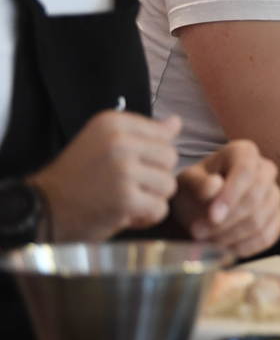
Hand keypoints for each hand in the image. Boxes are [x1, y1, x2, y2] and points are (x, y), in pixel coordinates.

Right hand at [29, 111, 180, 241]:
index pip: (164, 134)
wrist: (42, 209)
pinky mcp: (125, 199)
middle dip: (155, 176)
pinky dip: (146, 217)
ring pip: (169, 184)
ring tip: (126, 200)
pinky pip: (160, 208)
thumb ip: (143, 133)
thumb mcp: (104, 143)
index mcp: (113, 123)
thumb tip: (177, 123)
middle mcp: (120, 142)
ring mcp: (123, 171)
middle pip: (170, 158)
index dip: (152, 155)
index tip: (128, 165)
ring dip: (151, 198)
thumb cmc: (77, 176)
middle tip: (128, 186)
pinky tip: (127, 215)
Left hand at [171, 140, 279, 257]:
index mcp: (244, 152)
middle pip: (255, 198)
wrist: (198, 209)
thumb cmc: (193, 191)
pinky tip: (225, 247)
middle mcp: (265, 170)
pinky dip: (245, 246)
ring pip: (260, 220)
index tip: (212, 216)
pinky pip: (268, 235)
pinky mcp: (277, 218)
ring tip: (206, 240)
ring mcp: (274, 195)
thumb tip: (215, 185)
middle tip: (198, 232)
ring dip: (230, 236)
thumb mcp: (187, 184)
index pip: (246, 171)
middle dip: (226, 221)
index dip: (231, 195)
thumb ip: (199, 184)